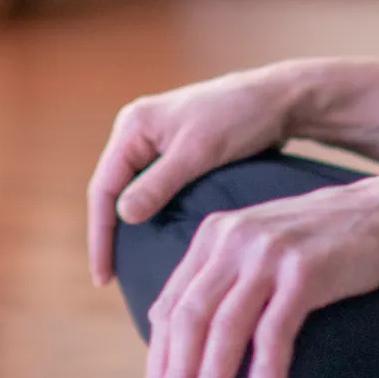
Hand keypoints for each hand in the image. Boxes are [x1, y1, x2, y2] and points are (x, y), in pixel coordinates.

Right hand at [86, 68, 301, 285]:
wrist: (278, 99)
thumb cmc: (238, 118)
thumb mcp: (197, 153)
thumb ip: (158, 184)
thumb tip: (122, 216)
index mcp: (133, 126)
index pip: (104, 188)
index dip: (100, 234)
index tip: (104, 276)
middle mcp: (138, 132)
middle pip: (112, 190)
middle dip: (109, 233)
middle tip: (110, 278)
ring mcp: (156, 141)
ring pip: (132, 191)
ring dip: (128, 226)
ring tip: (127, 267)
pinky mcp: (177, 152)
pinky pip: (153, 188)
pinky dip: (150, 215)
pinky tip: (154, 241)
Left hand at [145, 176, 378, 377]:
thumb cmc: (317, 241)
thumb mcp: (256, 245)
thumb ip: (217, 276)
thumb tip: (171, 326)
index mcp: (214, 235)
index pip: (171, 303)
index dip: (160, 355)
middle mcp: (233, 239)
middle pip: (189, 318)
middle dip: (177, 374)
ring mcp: (267, 253)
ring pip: (224, 328)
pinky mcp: (303, 271)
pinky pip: (274, 331)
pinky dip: (264, 372)